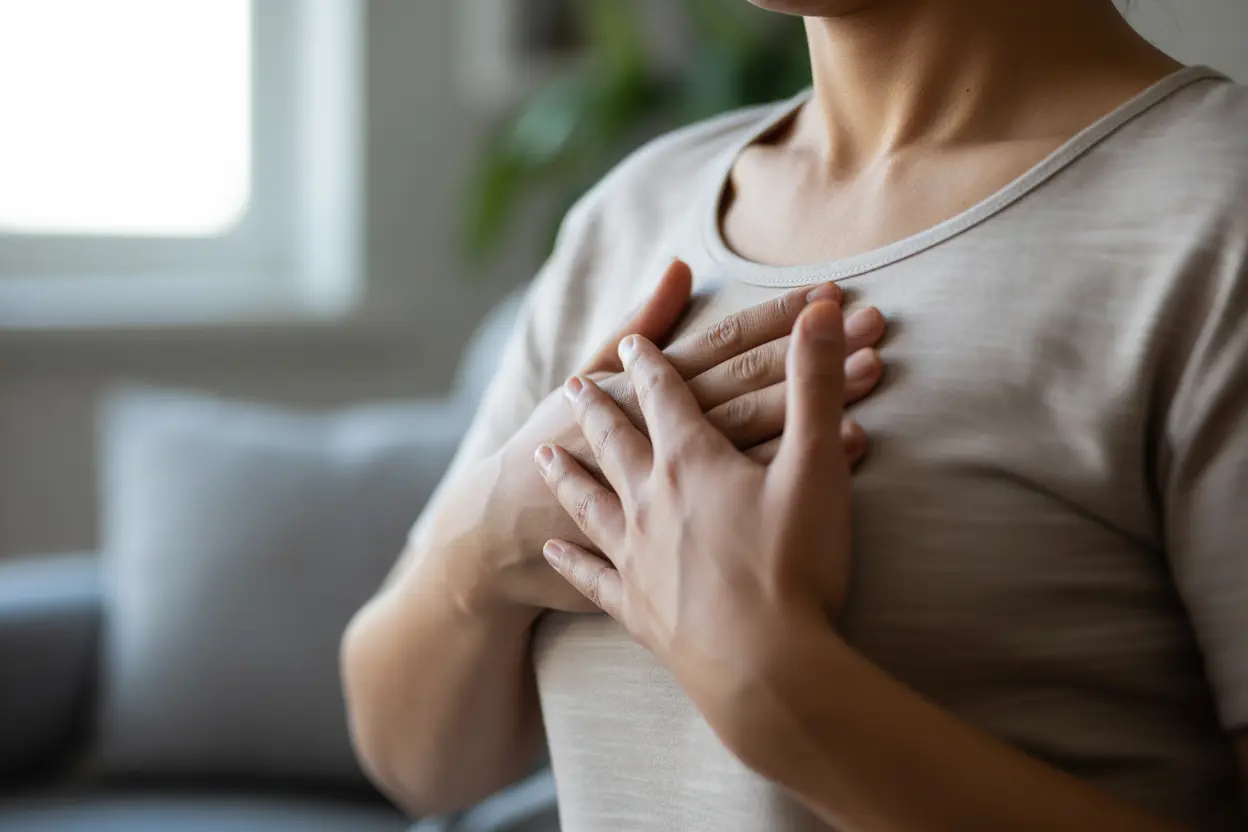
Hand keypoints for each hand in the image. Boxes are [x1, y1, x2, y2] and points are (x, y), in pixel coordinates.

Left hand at [534, 299, 852, 749]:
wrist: (764, 667)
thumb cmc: (795, 564)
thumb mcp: (817, 463)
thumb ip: (817, 383)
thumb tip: (822, 311)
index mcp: (691, 461)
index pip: (664, 397)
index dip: (650, 365)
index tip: (631, 344)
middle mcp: (649, 500)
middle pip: (615, 441)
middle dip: (597, 409)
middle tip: (573, 386)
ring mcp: (634, 555)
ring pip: (589, 501)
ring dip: (568, 475)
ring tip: (543, 456)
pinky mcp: (634, 607)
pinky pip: (590, 575)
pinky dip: (571, 559)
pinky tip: (555, 549)